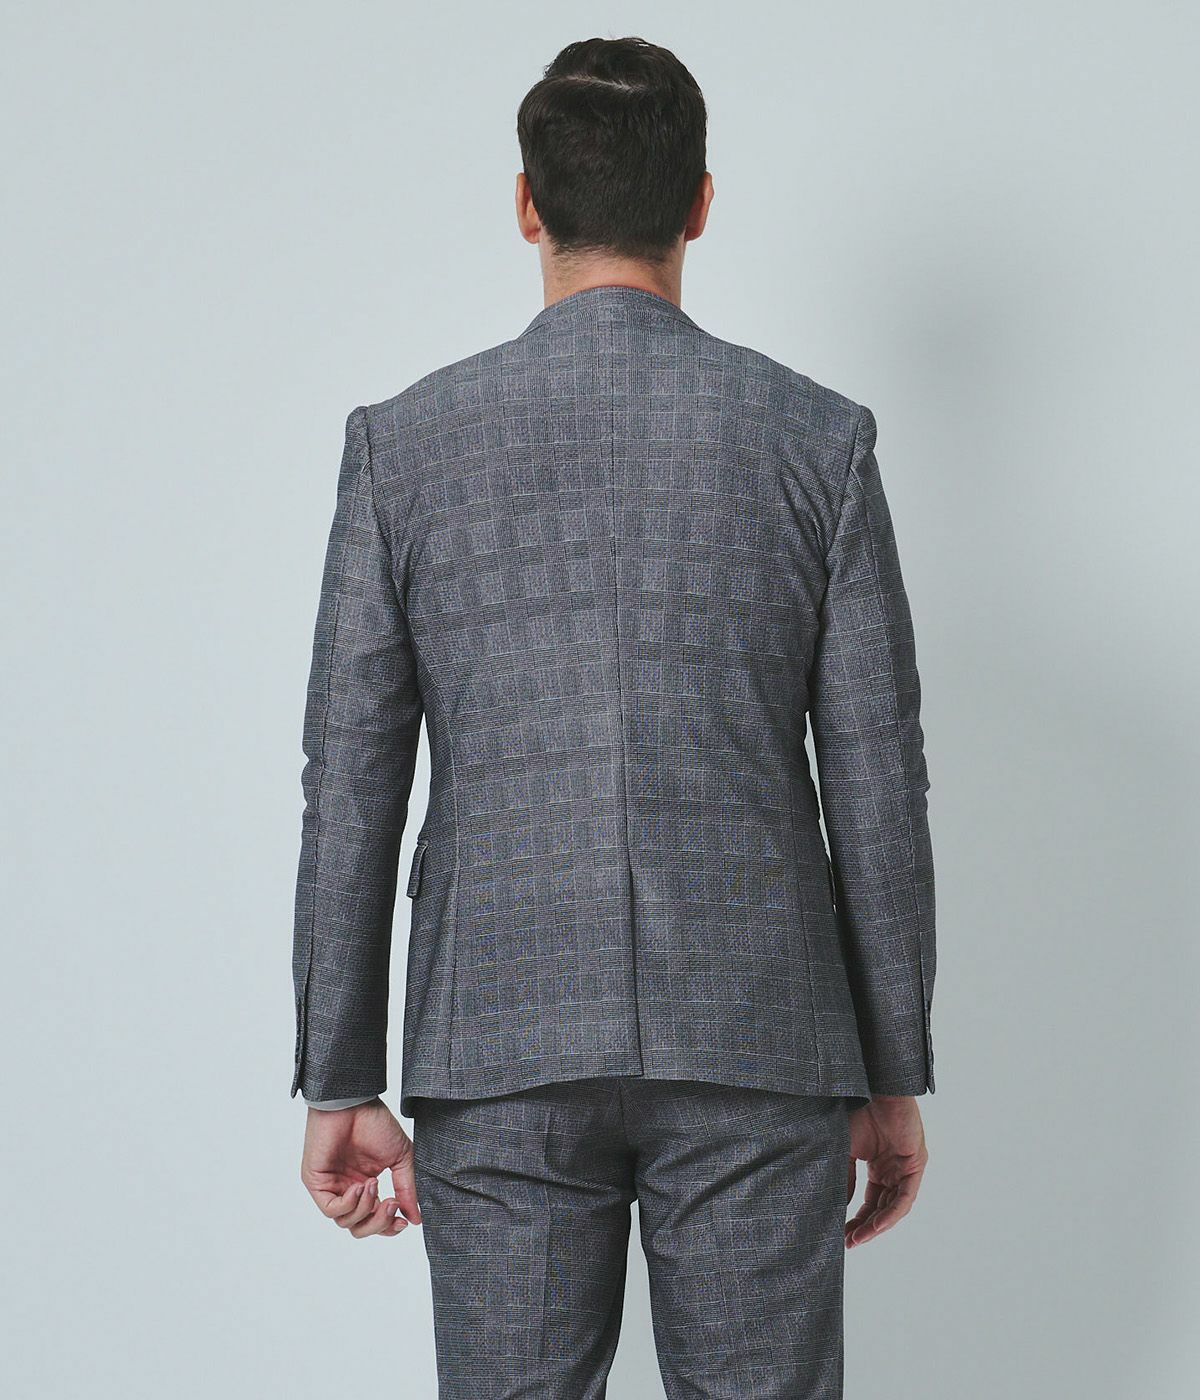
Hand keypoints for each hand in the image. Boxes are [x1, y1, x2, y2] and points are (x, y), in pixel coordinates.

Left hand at [300, 1098, 422, 1238]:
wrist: (354, 1102)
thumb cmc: (374, 1122)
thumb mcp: (400, 1157)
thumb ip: (407, 1188)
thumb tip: (415, 1218)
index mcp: (366, 1185)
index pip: (374, 1219)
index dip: (388, 1226)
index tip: (404, 1221)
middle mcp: (347, 1189)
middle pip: (360, 1228)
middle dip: (378, 1223)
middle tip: (391, 1204)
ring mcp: (331, 1187)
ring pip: (345, 1222)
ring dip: (365, 1209)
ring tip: (374, 1183)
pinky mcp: (316, 1182)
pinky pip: (330, 1209)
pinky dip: (349, 1203)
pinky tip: (360, 1185)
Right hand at [844, 1094, 927, 1248]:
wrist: (871, 1087)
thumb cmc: (856, 1111)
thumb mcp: (844, 1150)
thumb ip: (843, 1178)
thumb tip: (836, 1207)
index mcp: (879, 1166)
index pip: (870, 1201)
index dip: (857, 1220)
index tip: (841, 1235)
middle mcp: (894, 1170)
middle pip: (882, 1208)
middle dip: (865, 1227)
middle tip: (848, 1243)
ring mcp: (906, 1167)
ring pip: (894, 1207)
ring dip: (876, 1225)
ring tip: (858, 1239)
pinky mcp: (916, 1164)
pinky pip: (905, 1197)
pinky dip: (891, 1213)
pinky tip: (876, 1226)